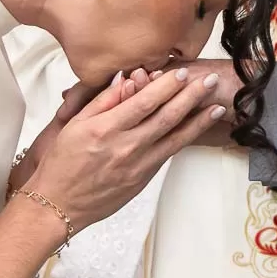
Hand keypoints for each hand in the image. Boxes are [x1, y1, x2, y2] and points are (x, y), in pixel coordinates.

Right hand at [25, 68, 226, 227]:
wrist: (59, 205)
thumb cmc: (62, 164)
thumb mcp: (73, 125)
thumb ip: (102, 101)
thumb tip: (125, 79)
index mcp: (105, 129)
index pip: (144, 101)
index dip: (167, 85)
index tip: (183, 72)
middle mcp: (125, 147)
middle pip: (166, 117)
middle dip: (191, 97)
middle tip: (210, 81)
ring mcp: (137, 166)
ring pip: (174, 138)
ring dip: (198, 121)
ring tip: (216, 106)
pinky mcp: (142, 180)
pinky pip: (167, 154)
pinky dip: (185, 139)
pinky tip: (197, 129)